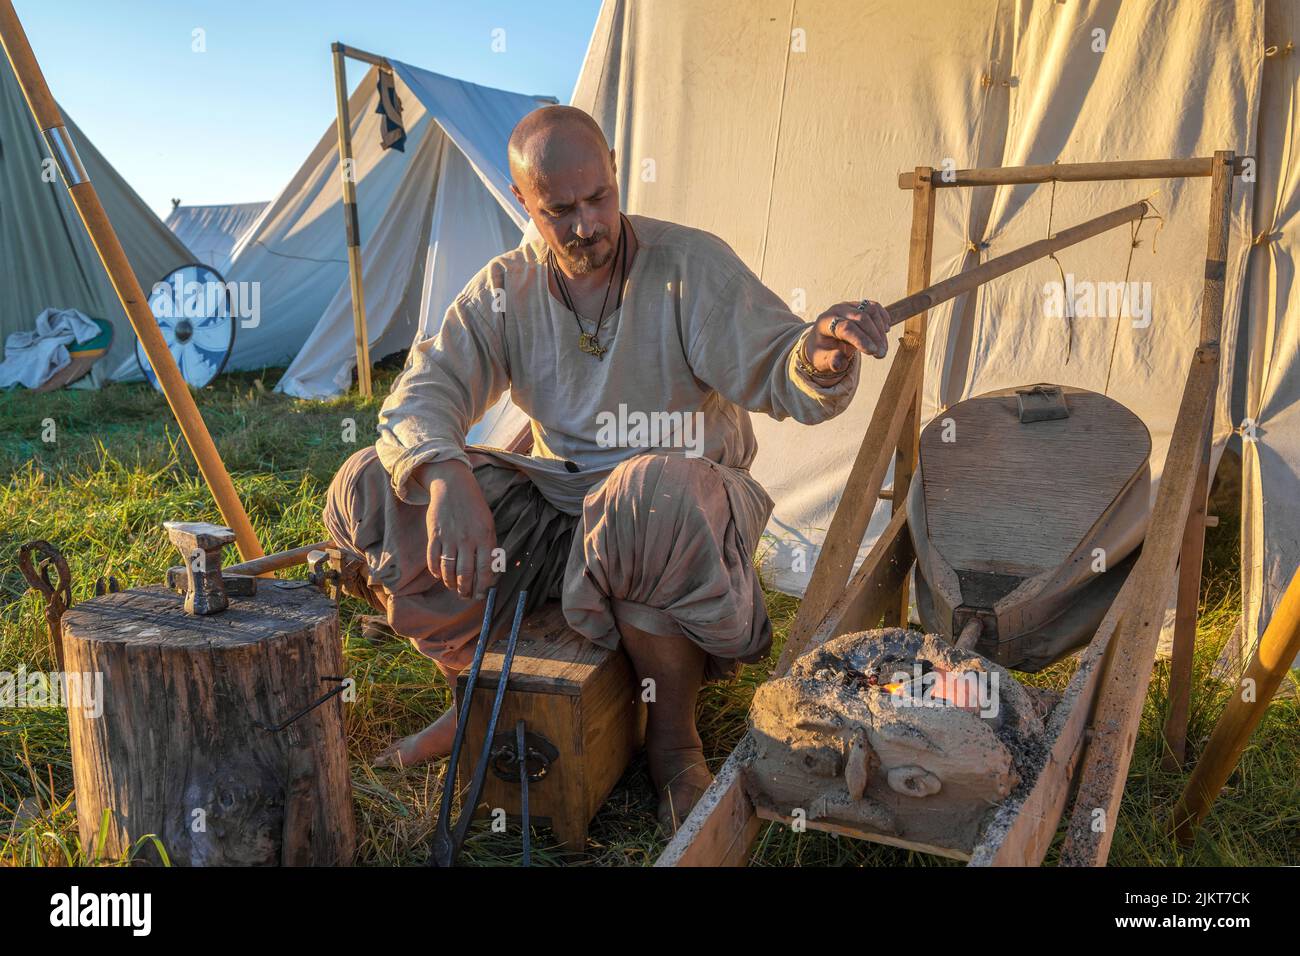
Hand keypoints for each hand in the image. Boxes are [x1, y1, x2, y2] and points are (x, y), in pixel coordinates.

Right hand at [415, 460, 499, 600]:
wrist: (453, 486)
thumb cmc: (474, 507)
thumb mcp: (488, 524)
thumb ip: (489, 547)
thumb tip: (489, 572)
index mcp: (485, 537)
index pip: (485, 570)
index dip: (482, 586)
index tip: (480, 594)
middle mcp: (467, 539)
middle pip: (465, 574)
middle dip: (465, 590)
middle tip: (465, 596)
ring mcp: (450, 537)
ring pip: (448, 570)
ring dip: (450, 583)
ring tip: (453, 587)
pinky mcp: (434, 534)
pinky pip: (433, 559)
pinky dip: (435, 571)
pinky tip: (439, 575)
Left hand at [807, 300, 891, 372]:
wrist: (824, 342)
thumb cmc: (823, 352)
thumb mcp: (823, 361)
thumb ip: (831, 361)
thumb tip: (838, 362)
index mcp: (824, 322)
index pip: (845, 327)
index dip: (861, 339)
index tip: (872, 352)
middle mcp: (836, 310)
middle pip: (860, 318)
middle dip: (874, 337)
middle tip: (881, 354)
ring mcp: (848, 305)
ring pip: (870, 311)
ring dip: (880, 330)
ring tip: (883, 348)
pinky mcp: (858, 305)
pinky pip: (874, 307)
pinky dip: (882, 317)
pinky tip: (886, 331)